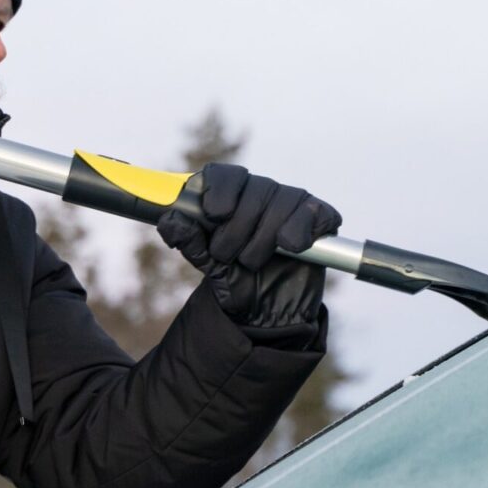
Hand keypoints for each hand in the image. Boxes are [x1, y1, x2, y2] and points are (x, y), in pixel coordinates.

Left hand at [156, 163, 341, 329]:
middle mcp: (260, 192)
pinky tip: (290, 248)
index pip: (224, 174)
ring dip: (262, 241)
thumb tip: (170, 220)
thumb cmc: (236, 279)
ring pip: (280, 203)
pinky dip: (297, 232)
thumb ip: (190, 241)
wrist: (267, 313)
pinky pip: (309, 213)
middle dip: (236, 230)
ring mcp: (290, 202)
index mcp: (230, 195)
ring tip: (252, 262)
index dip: (219, 190)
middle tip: (228, 256)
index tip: (215, 213)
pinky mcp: (318, 217)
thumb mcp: (209, 264)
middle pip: (253, 189)